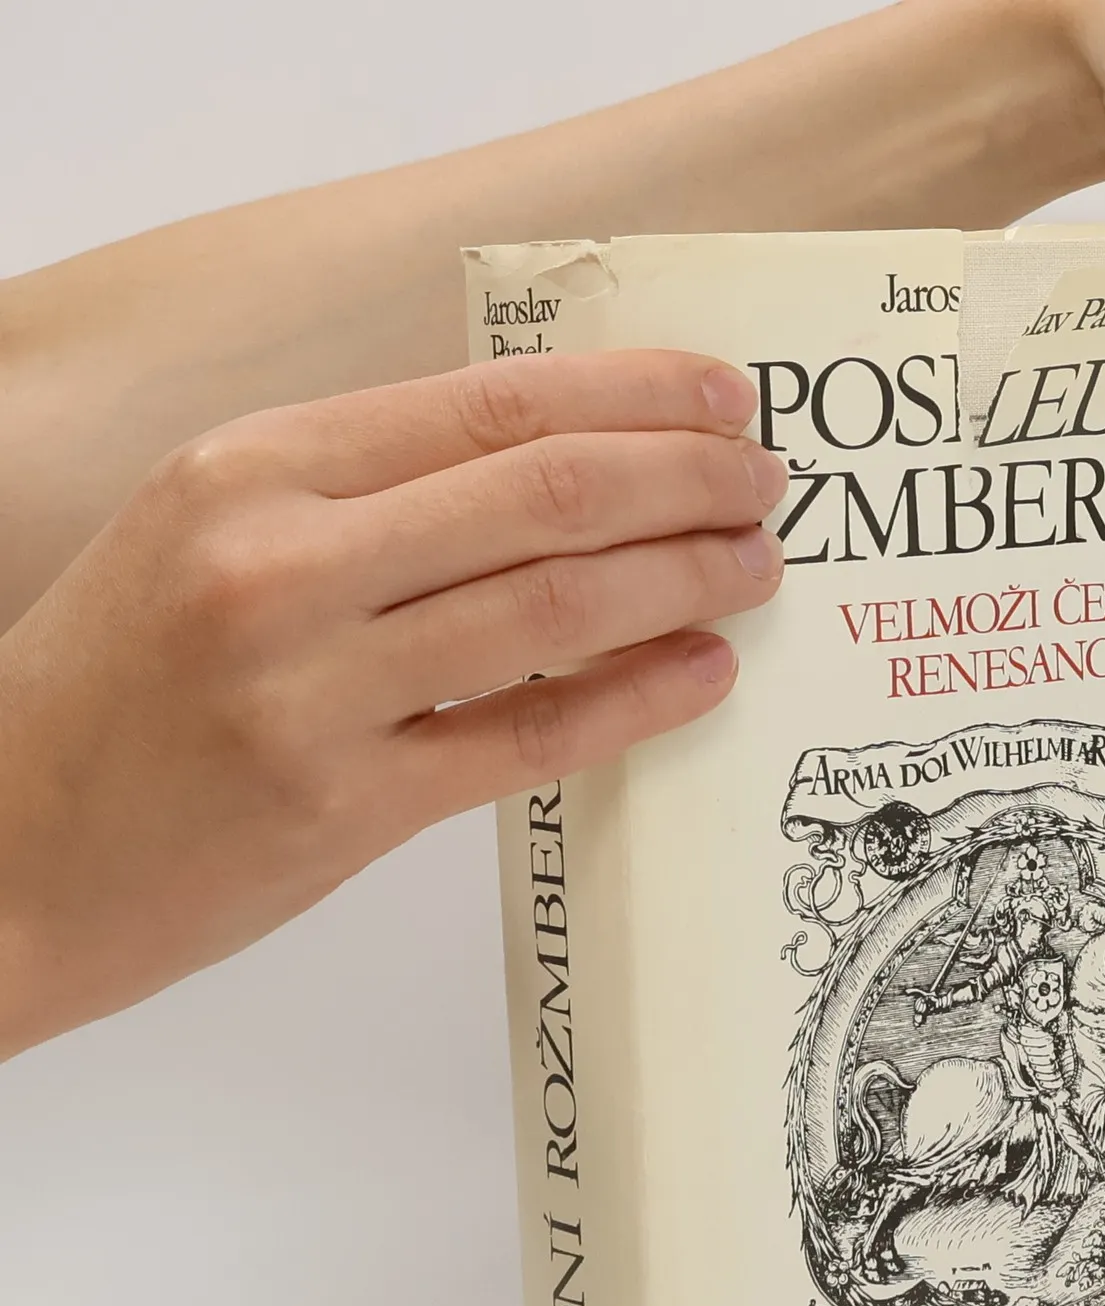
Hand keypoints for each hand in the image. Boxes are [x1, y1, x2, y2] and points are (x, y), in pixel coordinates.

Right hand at [0, 352, 788, 1058]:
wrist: (8, 850)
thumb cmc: (118, 690)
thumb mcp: (208, 535)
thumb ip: (357, 496)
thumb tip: (546, 467)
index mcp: (251, 469)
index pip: (489, 402)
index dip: (632, 395)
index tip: (722, 398)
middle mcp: (282, 562)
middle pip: (546, 492)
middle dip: (686, 478)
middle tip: (768, 484)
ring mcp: (313, 689)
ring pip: (557, 605)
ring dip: (686, 578)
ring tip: (758, 568)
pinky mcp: (345, 806)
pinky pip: (533, 734)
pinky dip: (637, 698)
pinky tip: (705, 672)